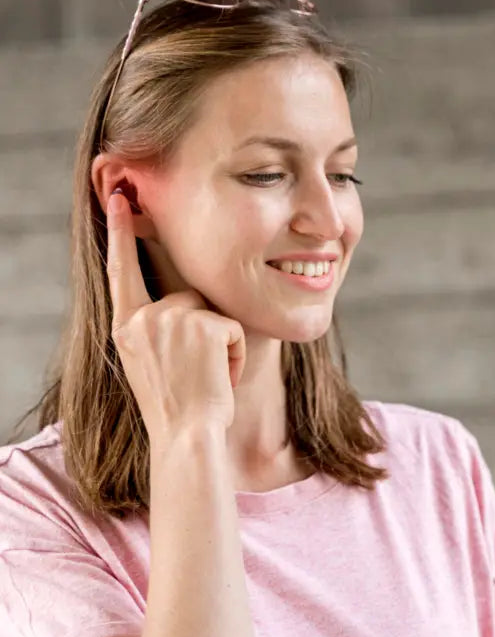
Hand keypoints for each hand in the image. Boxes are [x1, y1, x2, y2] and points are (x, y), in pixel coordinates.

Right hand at [105, 188, 246, 443]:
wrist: (187, 437)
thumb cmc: (176, 408)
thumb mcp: (151, 363)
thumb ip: (154, 328)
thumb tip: (175, 302)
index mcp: (125, 327)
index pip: (121, 270)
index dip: (119, 233)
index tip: (118, 199)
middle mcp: (143, 318)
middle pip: (188, 297)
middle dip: (205, 331)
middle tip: (197, 375)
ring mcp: (172, 319)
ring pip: (213, 313)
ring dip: (220, 344)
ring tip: (207, 378)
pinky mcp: (204, 324)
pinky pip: (233, 327)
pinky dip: (235, 353)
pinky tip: (220, 377)